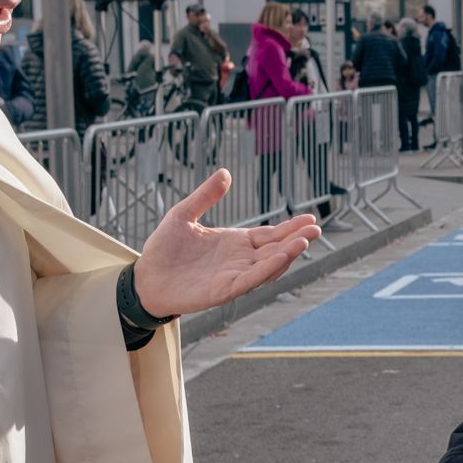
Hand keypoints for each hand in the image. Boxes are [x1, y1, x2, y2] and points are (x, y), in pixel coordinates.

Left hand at [134, 170, 322, 318]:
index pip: (269, 235)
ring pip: (268, 266)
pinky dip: (267, 269)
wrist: (144, 277)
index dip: (290, 227)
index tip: (310, 218)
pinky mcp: (224, 290)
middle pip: (275, 249)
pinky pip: (250, 279)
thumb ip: (205, 196)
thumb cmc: (163, 249)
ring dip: (287, 254)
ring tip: (304, 241)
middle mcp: (239, 260)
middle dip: (296, 239)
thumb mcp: (184, 214)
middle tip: (317, 228)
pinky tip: (281, 257)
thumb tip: (225, 172)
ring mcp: (234, 276)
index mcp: (234, 243)